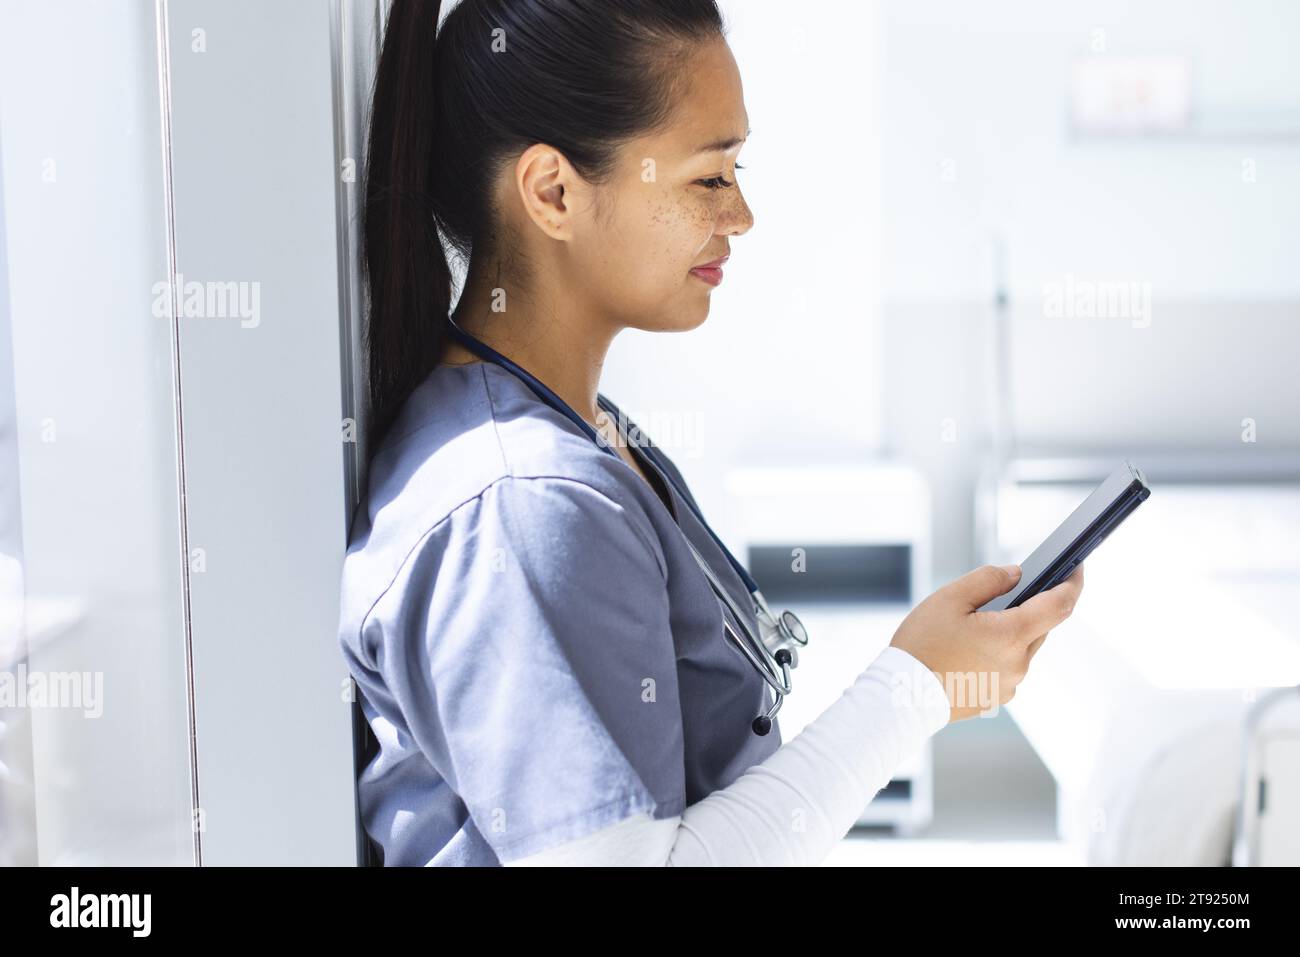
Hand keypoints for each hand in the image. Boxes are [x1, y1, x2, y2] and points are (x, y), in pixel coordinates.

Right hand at [889, 562, 1084, 722]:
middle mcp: (1018, 663)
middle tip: (1005, 594)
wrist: (900, 698)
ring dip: (1009, 632)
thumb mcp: (948, 599)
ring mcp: (1009, 684)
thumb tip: (1016, 574)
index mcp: (1010, 635)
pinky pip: (1007, 667)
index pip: (1059, 605)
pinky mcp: (997, 697)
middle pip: (1039, 626)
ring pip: (1022, 648)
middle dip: (1029, 608)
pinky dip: (996, 654)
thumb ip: (987, 580)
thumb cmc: (920, 647)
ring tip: (972, 627)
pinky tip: (967, 651)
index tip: (1077, 568)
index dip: (1073, 583)